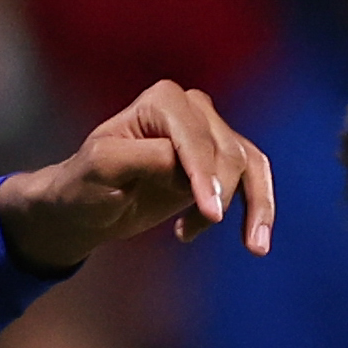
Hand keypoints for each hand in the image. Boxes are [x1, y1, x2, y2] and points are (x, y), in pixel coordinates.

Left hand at [0, 79, 275, 270]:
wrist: (89, 206)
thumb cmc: (87, 184)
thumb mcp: (103, 168)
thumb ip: (145, 159)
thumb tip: (185, 165)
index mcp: (162, 101)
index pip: (193, 138)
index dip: (204, 175)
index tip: (213, 214)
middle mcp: (192, 107)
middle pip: (226, 150)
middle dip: (221, 192)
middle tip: (199, 227)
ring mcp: (209, 132)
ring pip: (247, 164)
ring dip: (255, 205)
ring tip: (253, 246)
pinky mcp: (221, 160)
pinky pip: (253, 179)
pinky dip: (260, 209)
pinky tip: (253, 243)